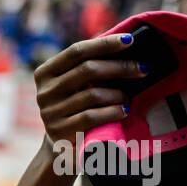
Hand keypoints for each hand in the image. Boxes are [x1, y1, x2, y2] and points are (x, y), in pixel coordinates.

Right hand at [34, 32, 145, 151]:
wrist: (61, 144)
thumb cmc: (74, 106)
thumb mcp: (74, 84)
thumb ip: (87, 65)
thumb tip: (124, 42)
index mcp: (45, 72)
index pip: (77, 51)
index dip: (104, 44)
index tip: (130, 41)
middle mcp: (44, 91)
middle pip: (87, 70)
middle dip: (120, 67)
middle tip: (142, 68)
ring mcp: (49, 112)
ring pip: (93, 94)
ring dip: (118, 94)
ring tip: (129, 97)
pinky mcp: (59, 131)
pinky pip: (92, 116)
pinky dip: (112, 111)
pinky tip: (123, 111)